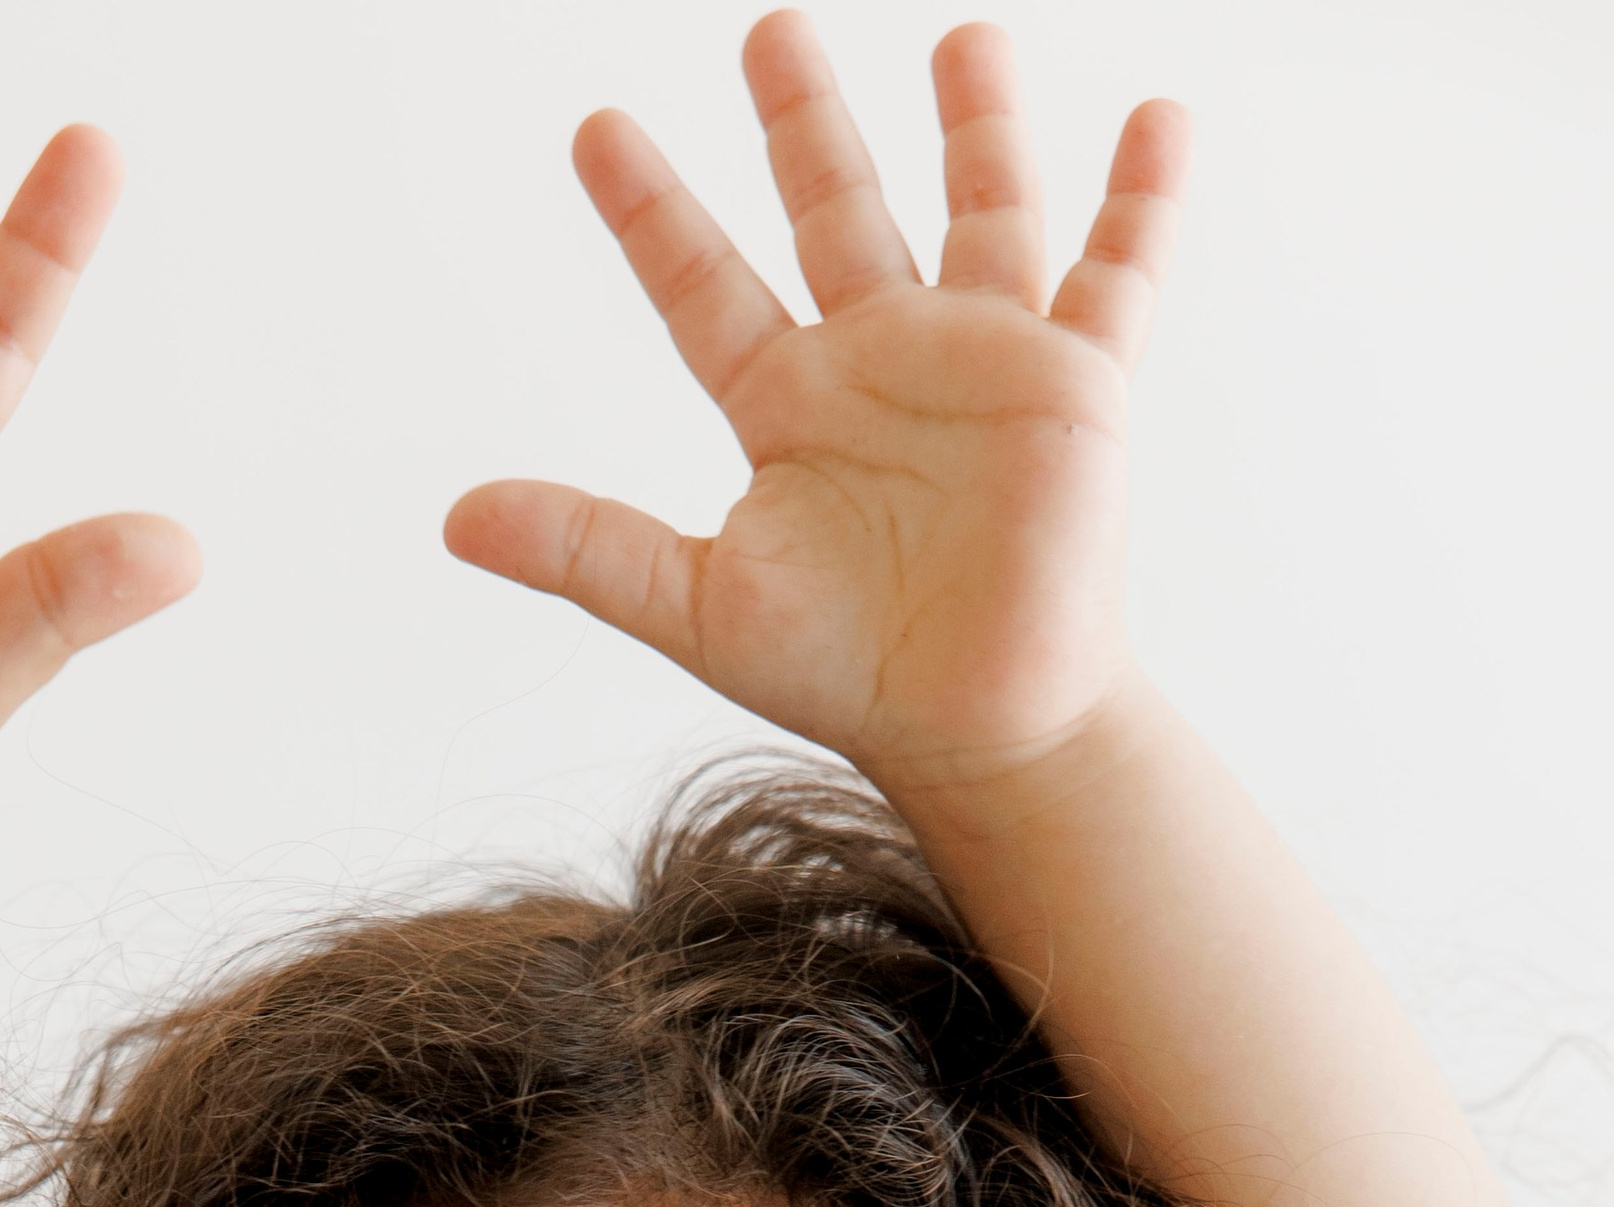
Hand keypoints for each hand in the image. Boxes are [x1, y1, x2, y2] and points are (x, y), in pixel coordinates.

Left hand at [446, 15, 1188, 795]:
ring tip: (964, 38)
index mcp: (787, 407)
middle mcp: (879, 364)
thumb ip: (588, 550)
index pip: (701, 284)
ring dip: (973, 126)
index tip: (593, 129)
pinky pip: (1117, 271)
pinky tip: (1156, 118)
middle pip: (835, 210)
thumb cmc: (848, 678)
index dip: (648, 211)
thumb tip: (457, 518)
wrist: (980, 728)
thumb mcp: (701, 607)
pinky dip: (1143, 199)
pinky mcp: (1075, 384)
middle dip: (802, 122)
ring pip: (978, 209)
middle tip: (770, 26)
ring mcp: (980, 362)